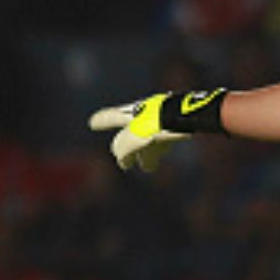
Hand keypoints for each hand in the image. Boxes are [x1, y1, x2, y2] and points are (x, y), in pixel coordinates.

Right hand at [88, 89, 225, 172]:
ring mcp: (162, 119)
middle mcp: (145, 114)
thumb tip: (123, 160)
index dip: (104, 121)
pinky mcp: (178, 124)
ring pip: (150, 137)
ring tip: (148, 166)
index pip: (112, 118)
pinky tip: (163, 154)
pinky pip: (166, 137)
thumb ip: (122, 150)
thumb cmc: (155, 125)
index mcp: (131, 114)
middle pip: (133, 132)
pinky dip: (161, 149)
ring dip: (147, 152)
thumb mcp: (131, 140)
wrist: (185, 114)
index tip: (93, 123)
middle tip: (126, 161)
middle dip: (129, 147)